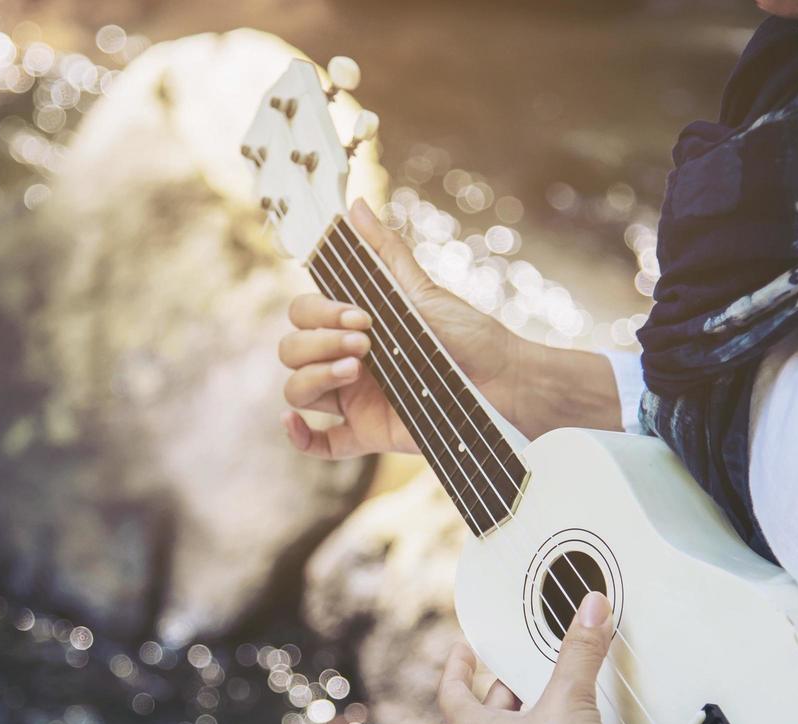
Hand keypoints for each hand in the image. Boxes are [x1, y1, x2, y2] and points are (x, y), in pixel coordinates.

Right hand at [279, 198, 516, 458]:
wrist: (505, 382)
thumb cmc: (469, 335)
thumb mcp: (423, 290)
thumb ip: (385, 253)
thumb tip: (354, 206)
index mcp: (352, 326)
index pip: (303, 315)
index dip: (318, 313)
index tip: (360, 314)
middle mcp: (346, 360)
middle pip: (292, 350)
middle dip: (317, 343)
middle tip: (364, 343)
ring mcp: (353, 399)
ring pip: (298, 390)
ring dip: (314, 377)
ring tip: (357, 369)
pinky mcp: (367, 434)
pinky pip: (320, 443)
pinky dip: (298, 436)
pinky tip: (292, 422)